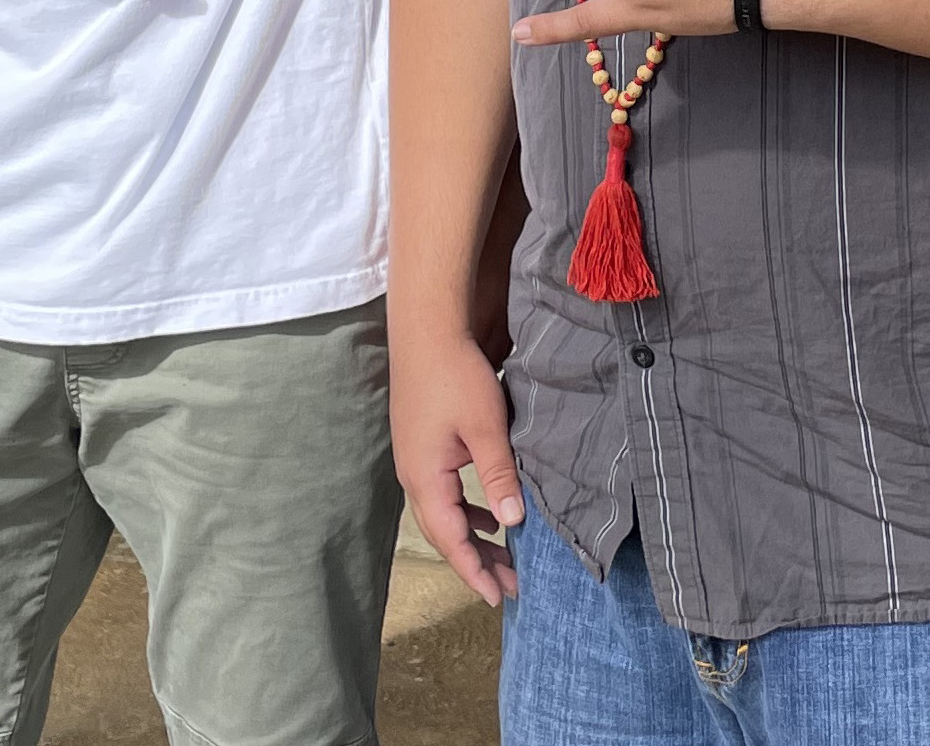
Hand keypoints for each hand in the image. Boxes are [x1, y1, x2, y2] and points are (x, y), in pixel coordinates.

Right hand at [392, 320, 524, 605]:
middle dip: (477, 563)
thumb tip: (514, 520)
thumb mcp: (485, 427)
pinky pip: (445, 495)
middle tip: (511, 587)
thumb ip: (498, 475)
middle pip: (446, 534)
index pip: (451, 539)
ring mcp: (416, 462)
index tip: (498, 598)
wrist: (426, 332)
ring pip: (446, 515)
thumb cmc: (455, 375)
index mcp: (426, 479)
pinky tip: (489, 516)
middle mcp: (415, 477)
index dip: (474, 571)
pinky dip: (468, 513)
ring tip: (505, 558)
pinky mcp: (423, 447)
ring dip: (474, 540)